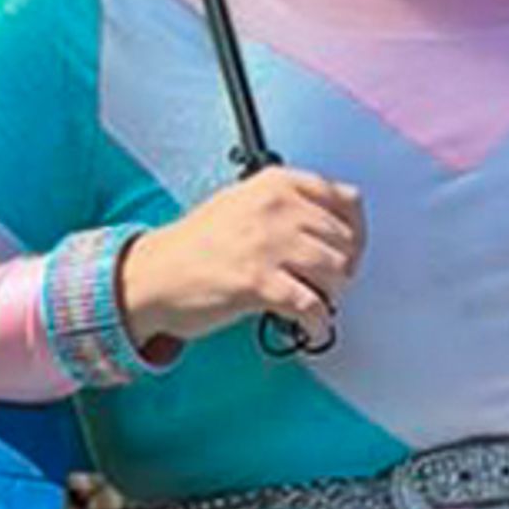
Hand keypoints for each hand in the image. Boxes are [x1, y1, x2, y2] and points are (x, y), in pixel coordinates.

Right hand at [117, 165, 363, 348]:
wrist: (152, 275)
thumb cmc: (196, 245)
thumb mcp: (244, 203)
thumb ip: (289, 206)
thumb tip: (336, 226)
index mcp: (275, 183)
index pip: (346, 200)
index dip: (355, 232)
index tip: (348, 252)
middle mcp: (275, 208)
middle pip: (345, 241)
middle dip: (343, 269)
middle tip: (326, 284)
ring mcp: (267, 244)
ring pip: (336, 272)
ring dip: (331, 294)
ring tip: (313, 301)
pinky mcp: (258, 283)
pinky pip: (311, 305)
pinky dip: (317, 321)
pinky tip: (307, 325)